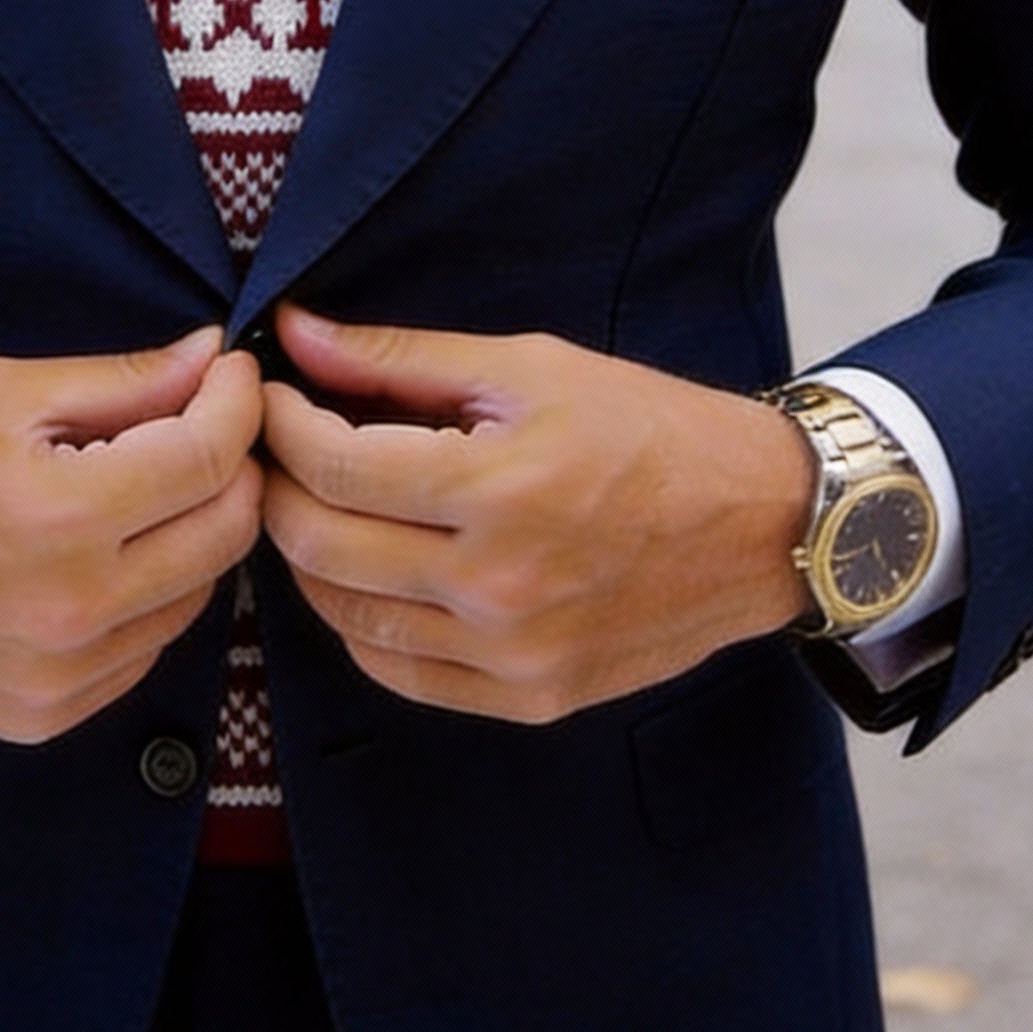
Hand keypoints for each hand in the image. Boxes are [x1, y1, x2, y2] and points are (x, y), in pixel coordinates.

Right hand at [0, 329, 263, 743]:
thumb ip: (119, 382)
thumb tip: (210, 358)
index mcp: (60, 517)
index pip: (209, 458)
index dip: (238, 403)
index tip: (231, 373)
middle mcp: (73, 610)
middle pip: (227, 532)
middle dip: (233, 464)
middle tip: (204, 422)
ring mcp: (62, 678)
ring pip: (198, 595)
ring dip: (196, 531)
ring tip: (149, 484)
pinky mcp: (45, 717)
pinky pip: (146, 648)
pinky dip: (151, 594)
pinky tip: (107, 552)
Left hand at [259, 306, 815, 723]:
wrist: (763, 525)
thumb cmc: (650, 429)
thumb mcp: (529, 367)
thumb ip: (401, 358)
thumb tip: (297, 333)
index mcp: (500, 490)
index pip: (334, 466)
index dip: (281, 424)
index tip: (269, 394)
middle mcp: (499, 586)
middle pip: (322, 545)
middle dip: (278, 487)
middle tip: (277, 447)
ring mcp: (512, 656)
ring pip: (346, 618)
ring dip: (308, 557)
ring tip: (315, 503)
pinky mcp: (528, 698)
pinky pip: (398, 671)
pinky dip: (359, 622)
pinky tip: (365, 571)